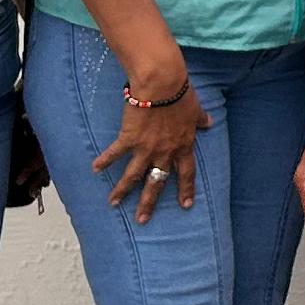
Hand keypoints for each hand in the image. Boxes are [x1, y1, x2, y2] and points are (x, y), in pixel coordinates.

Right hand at [93, 57, 206, 222]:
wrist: (162, 85)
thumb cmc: (181, 93)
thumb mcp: (196, 108)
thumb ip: (201, 119)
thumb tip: (210, 122)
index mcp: (183, 146)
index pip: (186, 173)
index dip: (186, 190)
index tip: (186, 206)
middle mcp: (164, 152)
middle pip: (156, 182)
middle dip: (149, 202)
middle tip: (142, 220)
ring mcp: (145, 148)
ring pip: (133, 175)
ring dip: (122, 191)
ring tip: (113, 204)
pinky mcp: (129, 138)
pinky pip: (115, 153)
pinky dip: (104, 160)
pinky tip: (94, 168)